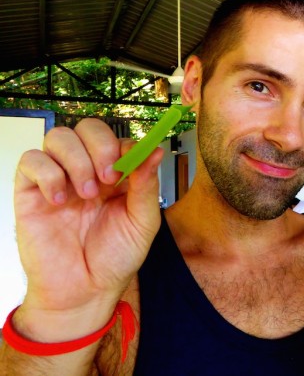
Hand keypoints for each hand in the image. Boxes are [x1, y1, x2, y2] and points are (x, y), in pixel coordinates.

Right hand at [13, 119, 162, 333]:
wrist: (84, 291)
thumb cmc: (115, 258)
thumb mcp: (143, 223)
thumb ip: (147, 185)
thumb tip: (156, 150)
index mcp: (117, 175)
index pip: (119, 139)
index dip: (125, 145)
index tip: (129, 167)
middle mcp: (88, 170)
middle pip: (88, 128)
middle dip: (100, 146)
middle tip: (108, 178)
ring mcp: (59, 178)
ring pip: (58, 137)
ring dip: (76, 160)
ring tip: (86, 195)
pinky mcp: (31, 191)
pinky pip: (31, 160)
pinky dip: (47, 175)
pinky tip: (60, 201)